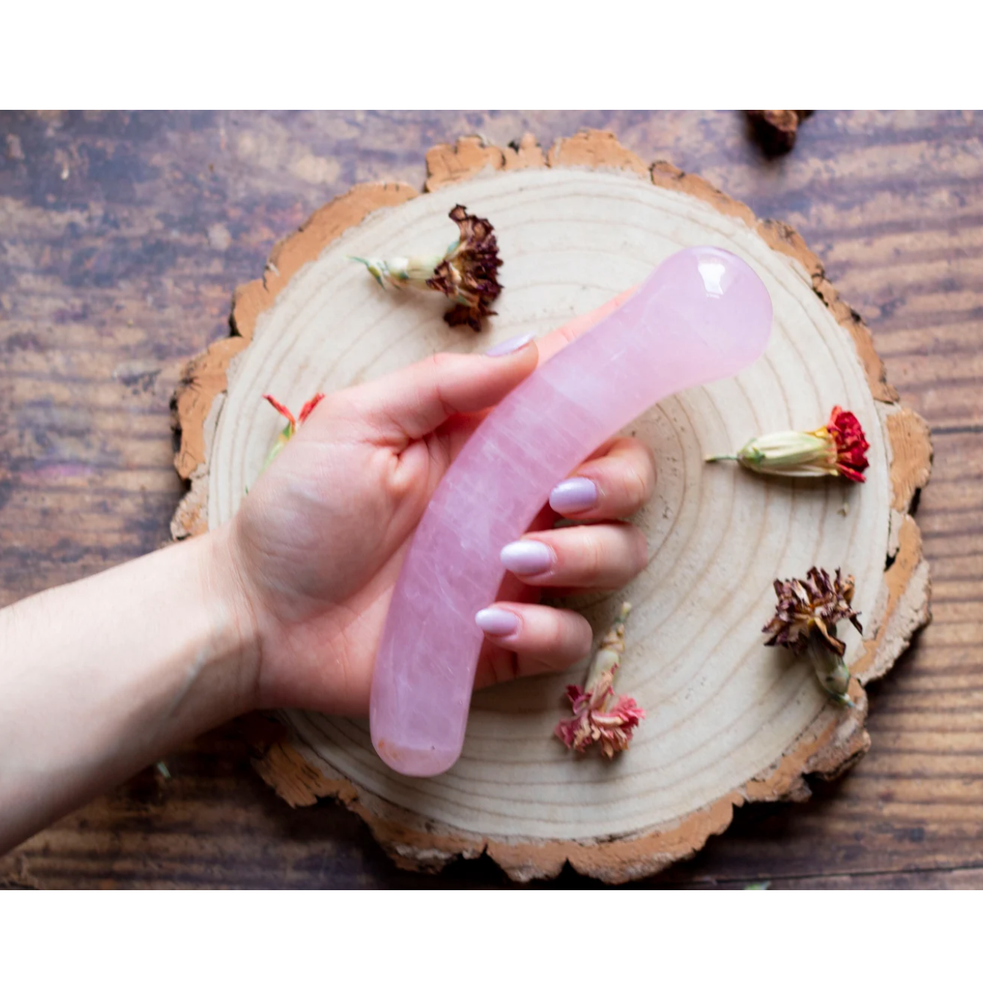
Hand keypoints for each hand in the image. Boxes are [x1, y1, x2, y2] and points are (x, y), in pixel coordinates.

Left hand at [225, 294, 654, 715]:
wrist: (257, 616)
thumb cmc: (300, 512)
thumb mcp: (357, 424)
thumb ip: (442, 384)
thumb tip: (530, 351)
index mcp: (487, 442)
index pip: (570, 392)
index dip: (616, 355)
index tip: (657, 316)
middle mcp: (517, 501)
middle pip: (624, 477)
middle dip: (616, 481)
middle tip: (561, 494)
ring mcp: (518, 571)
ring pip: (617, 555)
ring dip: (584, 554)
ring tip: (512, 555)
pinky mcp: (507, 639)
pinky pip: (572, 637)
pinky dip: (547, 628)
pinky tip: (488, 619)